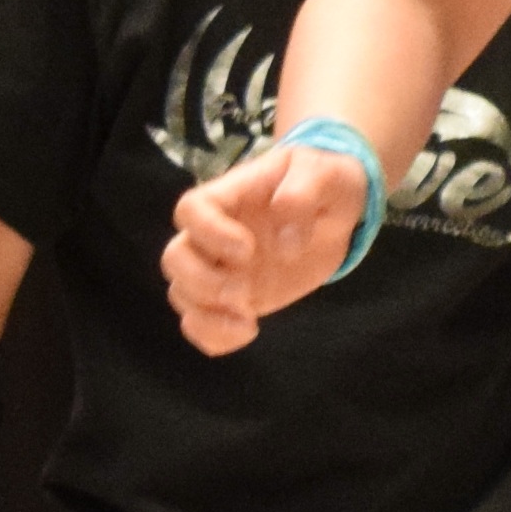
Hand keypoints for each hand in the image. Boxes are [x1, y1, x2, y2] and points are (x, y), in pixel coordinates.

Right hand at [161, 143, 368, 355]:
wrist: (335, 213)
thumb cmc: (325, 183)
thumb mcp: (327, 175)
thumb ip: (302, 195)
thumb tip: (286, 245)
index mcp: (232, 195)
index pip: (191, 209)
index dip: (208, 232)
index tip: (247, 250)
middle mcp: (215, 233)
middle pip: (175, 257)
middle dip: (201, 282)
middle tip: (244, 292)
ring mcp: (219, 267)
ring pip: (181, 293)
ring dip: (205, 314)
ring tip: (247, 320)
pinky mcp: (230, 297)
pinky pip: (200, 322)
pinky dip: (213, 336)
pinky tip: (248, 332)